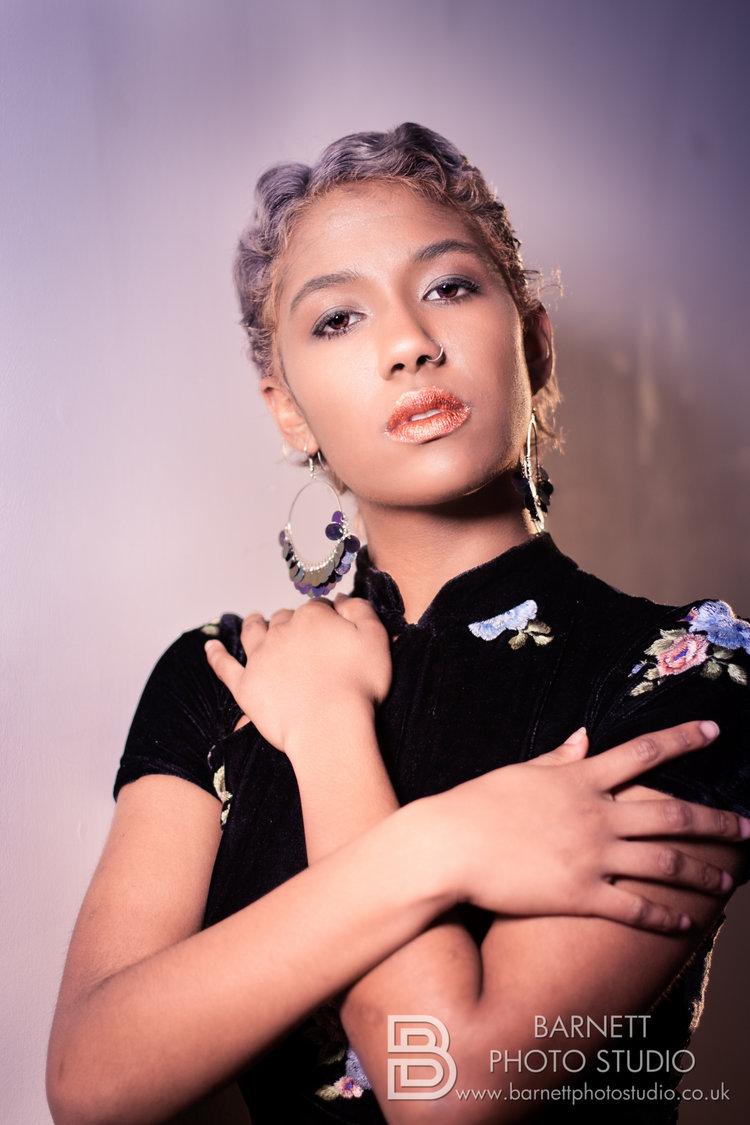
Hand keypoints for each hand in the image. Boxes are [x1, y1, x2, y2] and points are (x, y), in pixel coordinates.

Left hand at [203, 593, 391, 753]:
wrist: (329, 725)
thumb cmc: (359, 684)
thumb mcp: (375, 638)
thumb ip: (360, 610)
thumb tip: (342, 598)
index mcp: (313, 617)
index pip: (318, 608)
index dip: (326, 616)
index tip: (333, 626)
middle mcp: (282, 631)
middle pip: (285, 618)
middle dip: (291, 621)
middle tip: (299, 632)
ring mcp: (260, 657)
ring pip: (252, 632)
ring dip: (254, 624)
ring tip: (254, 619)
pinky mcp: (245, 685)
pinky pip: (225, 666)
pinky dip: (216, 655)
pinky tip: (209, 647)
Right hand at [434, 720, 749, 932]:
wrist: (448, 845)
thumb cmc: (476, 804)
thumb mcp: (520, 771)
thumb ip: (559, 758)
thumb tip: (585, 737)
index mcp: (581, 778)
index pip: (644, 752)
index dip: (683, 739)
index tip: (714, 731)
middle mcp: (596, 815)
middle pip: (670, 814)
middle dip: (715, 821)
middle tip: (748, 827)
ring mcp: (591, 856)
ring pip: (663, 864)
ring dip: (701, 871)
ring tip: (727, 880)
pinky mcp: (581, 895)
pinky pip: (634, 907)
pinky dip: (665, 917)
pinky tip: (687, 923)